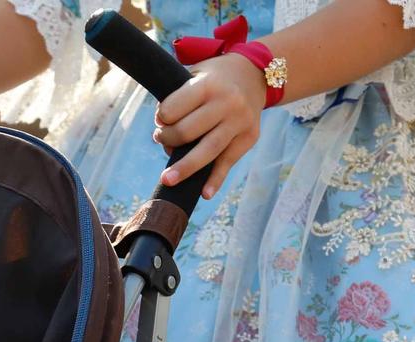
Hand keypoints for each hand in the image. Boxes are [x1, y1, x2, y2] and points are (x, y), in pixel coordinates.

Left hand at [153, 55, 265, 199]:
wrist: (254, 74)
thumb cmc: (214, 78)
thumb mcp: (196, 74)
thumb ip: (180, 98)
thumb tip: (163, 135)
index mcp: (208, 84)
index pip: (173, 109)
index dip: (161, 118)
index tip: (160, 120)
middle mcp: (227, 102)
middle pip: (187, 132)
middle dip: (168, 139)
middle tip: (162, 138)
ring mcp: (240, 122)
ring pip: (207, 151)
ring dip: (184, 168)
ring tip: (167, 180)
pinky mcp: (249, 138)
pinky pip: (228, 163)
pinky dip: (216, 180)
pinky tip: (205, 193)